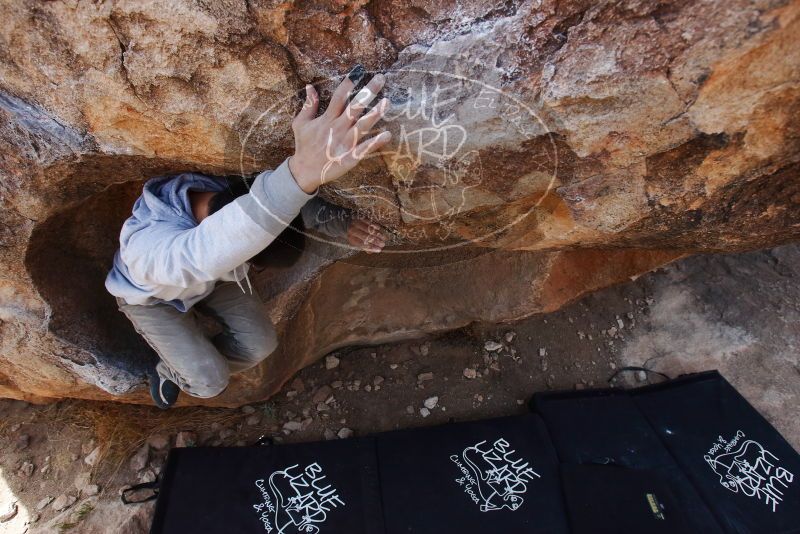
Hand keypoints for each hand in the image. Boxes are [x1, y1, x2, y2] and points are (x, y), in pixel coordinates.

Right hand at [289, 69, 391, 192]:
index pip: (339, 97)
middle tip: (380, 78)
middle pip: (354, 108)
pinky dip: (375, 142)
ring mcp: (344, 143)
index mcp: (327, 119)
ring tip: (387, 102)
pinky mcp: (349, 158)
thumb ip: (308, 105)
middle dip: (368, 92)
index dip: (349, 83)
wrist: (303, 171)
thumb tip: (310, 86)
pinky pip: (364, 149)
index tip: (360, 71)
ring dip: (375, 114)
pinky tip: (387, 134)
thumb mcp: (301, 123)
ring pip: (362, 126)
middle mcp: (337, 129)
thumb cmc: (304, 145)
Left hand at [347, 219, 387, 252]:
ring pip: (369, 229)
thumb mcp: (355, 243)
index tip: (379, 250)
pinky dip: (375, 226)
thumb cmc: (353, 235)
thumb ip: (363, 247)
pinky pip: (369, 222)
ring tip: (384, 238)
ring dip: (378, 234)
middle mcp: (353, 230)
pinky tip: (380, 229)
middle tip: (383, 244)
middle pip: (366, 236)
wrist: (346, 222)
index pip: (362, 244)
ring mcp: (357, 223)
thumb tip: (371, 252)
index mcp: (351, 238)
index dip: (371, 247)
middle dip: (376, 241)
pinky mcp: (360, 218)